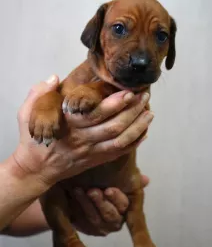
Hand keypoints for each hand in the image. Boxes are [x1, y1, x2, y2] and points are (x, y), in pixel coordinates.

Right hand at [13, 75, 153, 188]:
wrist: (36, 169)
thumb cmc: (33, 139)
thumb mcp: (26, 113)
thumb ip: (39, 93)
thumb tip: (54, 77)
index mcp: (67, 124)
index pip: (95, 114)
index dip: (115, 103)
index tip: (128, 91)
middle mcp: (82, 139)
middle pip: (114, 126)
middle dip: (133, 111)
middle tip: (145, 96)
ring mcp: (90, 152)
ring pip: (120, 140)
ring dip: (138, 126)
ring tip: (150, 113)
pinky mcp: (95, 160)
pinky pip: (119, 153)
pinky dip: (134, 143)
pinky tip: (144, 132)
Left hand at [70, 174, 149, 235]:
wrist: (82, 182)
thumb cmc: (103, 178)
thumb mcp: (117, 174)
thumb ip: (131, 177)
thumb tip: (146, 179)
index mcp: (124, 207)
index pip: (124, 206)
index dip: (117, 198)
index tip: (108, 190)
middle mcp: (115, 221)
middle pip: (110, 217)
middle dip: (101, 203)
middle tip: (92, 191)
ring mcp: (100, 227)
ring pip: (95, 220)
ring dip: (86, 205)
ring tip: (78, 190)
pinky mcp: (85, 228)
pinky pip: (81, 223)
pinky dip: (75, 210)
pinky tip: (71, 197)